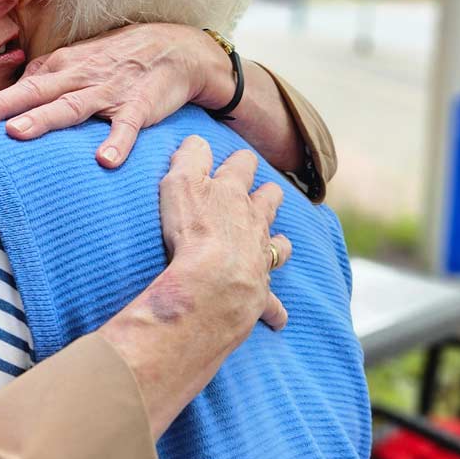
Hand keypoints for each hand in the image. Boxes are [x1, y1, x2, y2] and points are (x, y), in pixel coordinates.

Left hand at [0, 24, 227, 167]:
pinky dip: (117, 142)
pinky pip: (127, 126)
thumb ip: (43, 82)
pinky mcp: (139, 106)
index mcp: (60, 68)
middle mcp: (78, 77)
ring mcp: (108, 92)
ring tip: (17, 133)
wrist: (175, 48)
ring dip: (44, 119)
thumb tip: (7, 103)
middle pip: (34, 93)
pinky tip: (105, 161)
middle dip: (0, 106)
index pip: (20, 87)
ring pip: (71, 106)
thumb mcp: (76, 63)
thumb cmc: (115, 61)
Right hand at [154, 137, 291, 335]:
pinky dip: (276, 310)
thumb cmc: (194, 230)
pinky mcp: (260, 291)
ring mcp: (260, 256)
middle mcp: (253, 222)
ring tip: (273, 245)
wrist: (213, 282)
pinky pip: (273, 303)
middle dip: (267, 195)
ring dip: (277, 244)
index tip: (235, 161)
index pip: (243, 164)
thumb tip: (196, 140)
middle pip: (270, 200)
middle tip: (259, 197)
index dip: (239, 160)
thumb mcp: (180, 182)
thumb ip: (189, 156)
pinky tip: (278, 318)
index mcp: (233, 193)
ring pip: (279, 245)